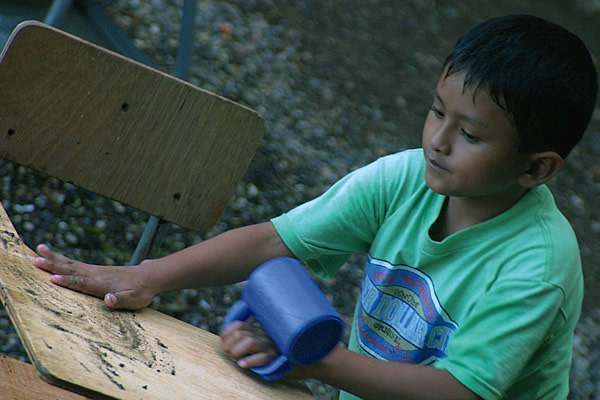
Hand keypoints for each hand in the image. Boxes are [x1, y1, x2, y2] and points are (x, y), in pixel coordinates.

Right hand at [34, 244, 155, 309]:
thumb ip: (121, 300)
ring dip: (55, 258)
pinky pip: (75, 264)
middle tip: (36, 260)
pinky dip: (62, 260)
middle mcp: (96, 275)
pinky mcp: (95, 270)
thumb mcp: (135, 300)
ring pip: (72, 264)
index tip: (53, 279)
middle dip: (54, 266)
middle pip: (72, 270)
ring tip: (39, 250)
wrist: (149, 277)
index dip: (68, 282)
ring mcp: (95, 270)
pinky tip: (52, 256)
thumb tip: (108, 300)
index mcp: (103, 284)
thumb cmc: (141, 292)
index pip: (83, 283)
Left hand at [220, 320, 279, 368]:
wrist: (293, 354)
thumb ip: (243, 337)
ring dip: (237, 352)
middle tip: (230, 353)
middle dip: (229, 345)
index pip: (238, 325)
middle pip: (240, 334)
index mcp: (256, 329)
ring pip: (249, 342)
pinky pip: (262, 357)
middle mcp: (262, 335)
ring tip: (237, 359)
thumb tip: (223, 341)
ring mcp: (268, 345)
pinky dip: (249, 361)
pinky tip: (242, 364)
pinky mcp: (273, 357)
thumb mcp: (256, 339)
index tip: (224, 343)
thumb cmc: (267, 350)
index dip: (226, 334)